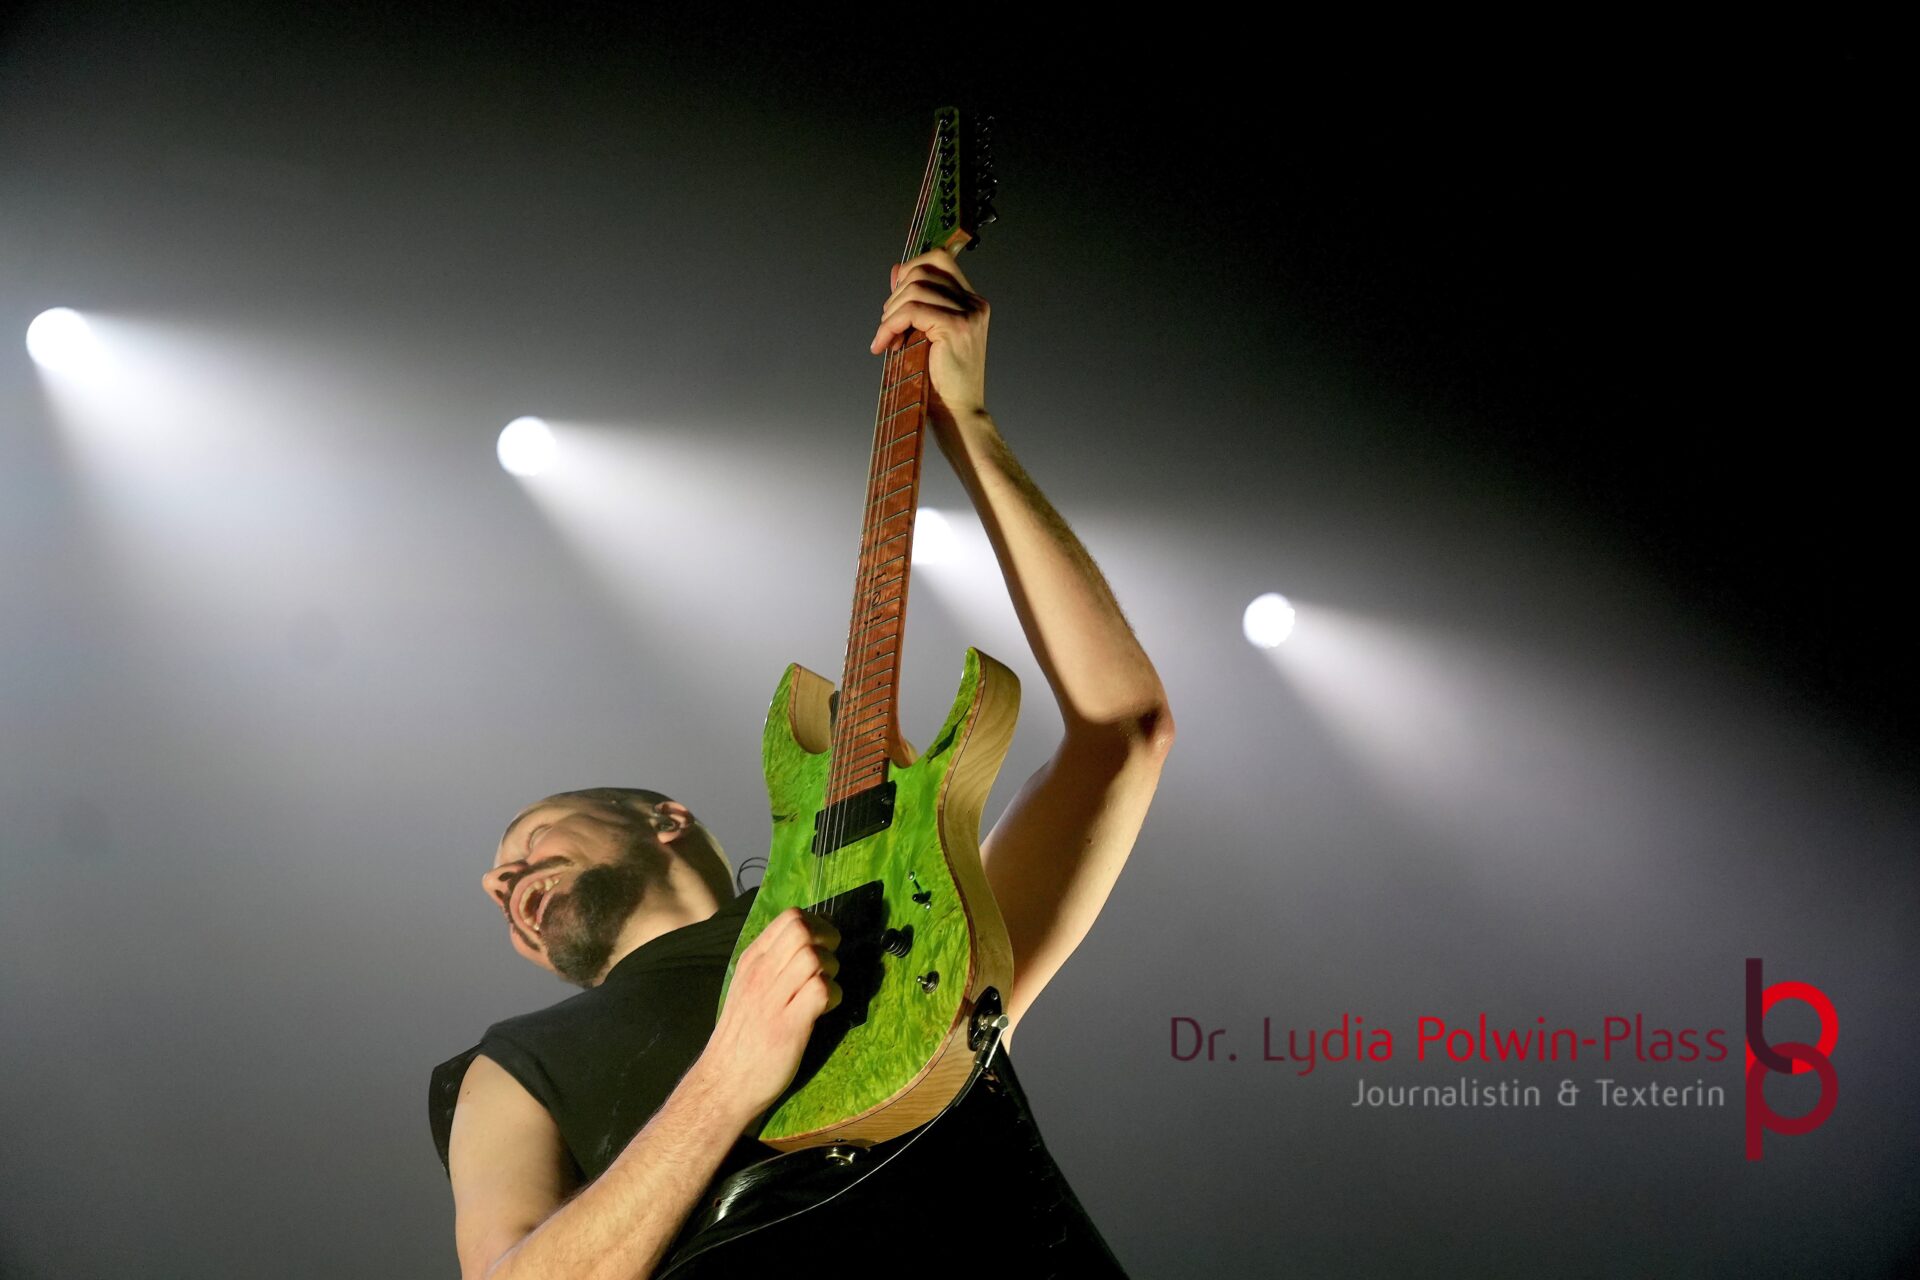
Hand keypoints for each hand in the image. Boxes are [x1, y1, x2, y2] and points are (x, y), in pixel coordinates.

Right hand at [691, 908, 840, 1124]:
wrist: (725, 1082)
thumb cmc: (742, 1036)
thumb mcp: (748, 987)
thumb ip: (773, 964)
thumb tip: (808, 943)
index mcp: (752, 961)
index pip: (789, 918)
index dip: (818, 924)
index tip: (824, 944)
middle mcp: (760, 974)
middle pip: (802, 930)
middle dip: (827, 942)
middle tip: (827, 966)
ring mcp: (772, 999)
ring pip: (813, 957)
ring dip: (831, 970)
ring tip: (824, 991)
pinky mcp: (788, 1026)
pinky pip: (821, 991)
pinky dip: (833, 996)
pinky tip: (824, 1010)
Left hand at [869, 246, 989, 439]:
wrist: (958, 413)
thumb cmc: (941, 381)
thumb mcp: (924, 333)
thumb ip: (914, 301)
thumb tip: (897, 269)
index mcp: (971, 302)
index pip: (939, 261)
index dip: (910, 270)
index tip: (894, 299)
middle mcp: (974, 304)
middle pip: (925, 270)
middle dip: (896, 294)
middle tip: (888, 326)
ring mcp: (969, 314)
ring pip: (915, 288)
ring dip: (891, 313)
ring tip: (887, 339)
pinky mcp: (956, 327)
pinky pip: (912, 310)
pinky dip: (890, 326)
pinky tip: (884, 345)